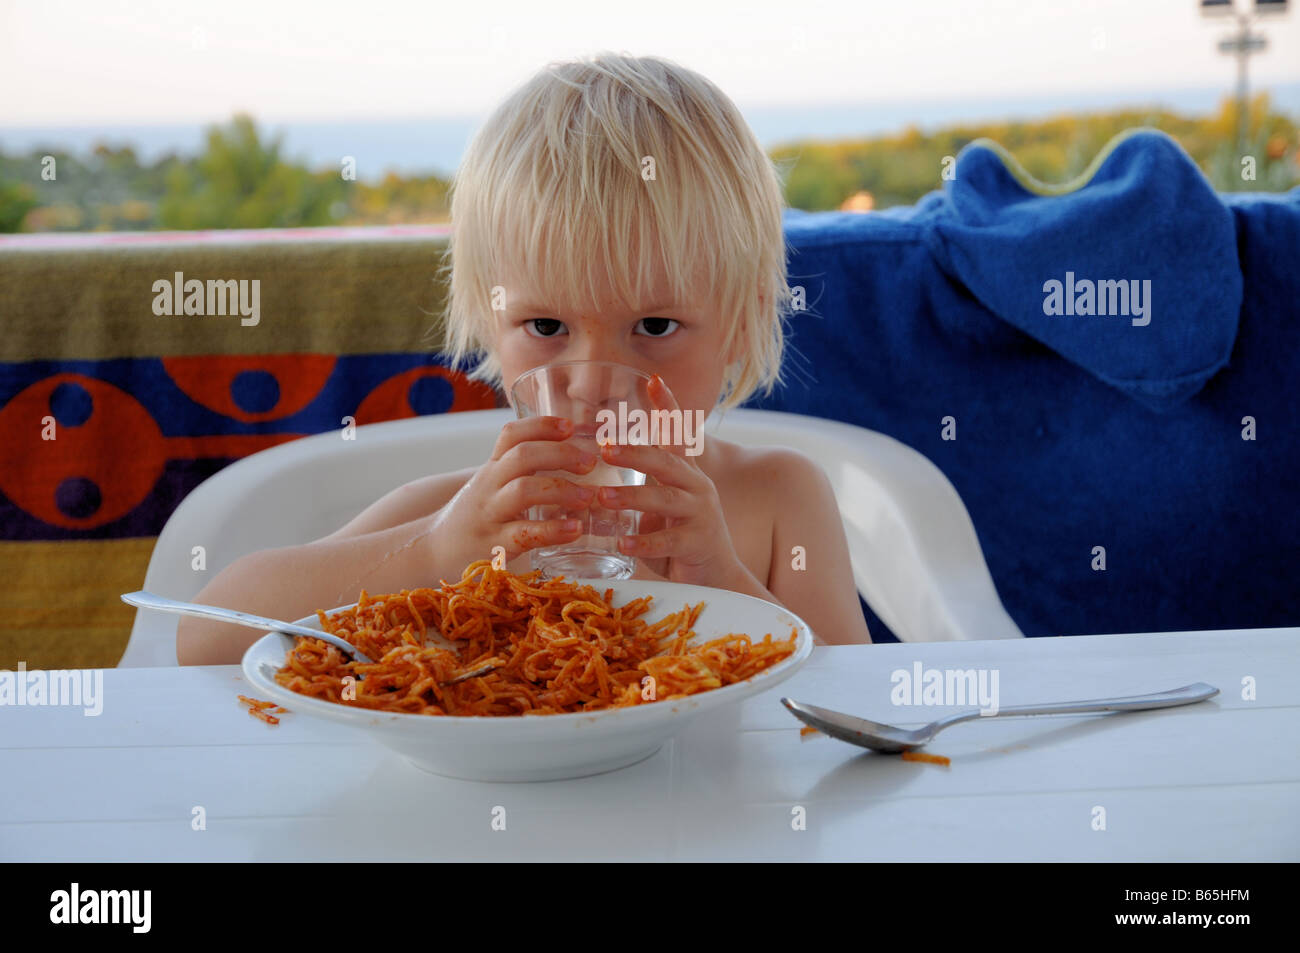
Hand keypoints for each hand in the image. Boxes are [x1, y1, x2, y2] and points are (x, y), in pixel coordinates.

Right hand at [429, 415, 597, 571]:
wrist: (434, 550)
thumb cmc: (475, 515)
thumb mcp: (492, 485)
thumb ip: (521, 472)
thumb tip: (572, 456)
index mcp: (492, 468)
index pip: (512, 434)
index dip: (541, 425)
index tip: (570, 427)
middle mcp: (489, 485)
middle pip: (522, 456)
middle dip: (561, 454)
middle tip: (591, 463)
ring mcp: (490, 515)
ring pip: (523, 491)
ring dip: (561, 490)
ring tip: (588, 497)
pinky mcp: (494, 546)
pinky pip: (525, 534)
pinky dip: (553, 530)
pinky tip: (575, 529)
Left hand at [596, 374, 743, 586]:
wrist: (717, 578)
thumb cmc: (680, 538)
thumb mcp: (661, 507)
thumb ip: (639, 489)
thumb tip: (591, 478)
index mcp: (686, 473)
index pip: (678, 432)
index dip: (668, 406)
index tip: (653, 380)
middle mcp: (697, 486)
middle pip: (668, 461)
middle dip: (636, 452)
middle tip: (605, 447)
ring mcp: (701, 514)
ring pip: (666, 499)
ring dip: (632, 497)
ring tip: (602, 497)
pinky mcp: (699, 543)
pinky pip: (669, 540)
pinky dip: (643, 542)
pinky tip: (622, 543)